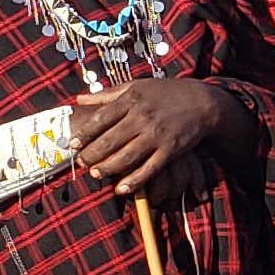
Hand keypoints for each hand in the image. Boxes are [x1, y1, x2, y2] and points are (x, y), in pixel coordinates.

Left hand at [73, 79, 238, 202]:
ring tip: (95, 174)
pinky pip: (150, 168)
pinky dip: (135, 181)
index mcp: (131, 100)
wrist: (201, 101)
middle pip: (110, 140)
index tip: (73, 144)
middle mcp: (142, 117)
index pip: (102, 118)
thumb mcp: (136, 86)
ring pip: (127, 156)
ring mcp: (157, 134)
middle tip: (82, 163)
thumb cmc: (164, 93)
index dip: (85, 133)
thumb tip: (79, 99)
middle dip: (93, 154)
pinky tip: (121, 188)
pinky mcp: (170, 150)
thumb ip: (107, 94)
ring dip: (108, 168)